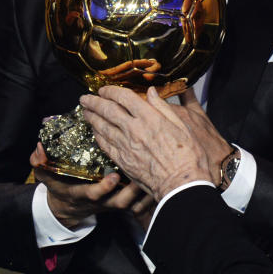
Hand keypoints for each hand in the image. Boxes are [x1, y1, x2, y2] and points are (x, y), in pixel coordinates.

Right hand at [30, 143, 153, 227]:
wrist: (69, 206)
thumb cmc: (59, 185)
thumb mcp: (46, 174)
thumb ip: (39, 162)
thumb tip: (38, 147)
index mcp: (82, 193)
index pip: (93, 194)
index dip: (104, 188)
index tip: (113, 175)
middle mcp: (101, 201)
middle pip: (120, 202)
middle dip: (131, 191)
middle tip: (142, 175)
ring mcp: (113, 203)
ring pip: (133, 205)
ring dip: (144, 193)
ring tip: (153, 174)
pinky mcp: (123, 202)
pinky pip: (140, 206)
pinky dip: (149, 196)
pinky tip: (157, 179)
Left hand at [80, 87, 224, 199]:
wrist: (181, 184)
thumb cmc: (188, 155)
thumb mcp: (181, 126)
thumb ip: (163, 108)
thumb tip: (151, 92)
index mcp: (150, 117)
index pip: (124, 97)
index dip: (111, 91)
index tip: (104, 89)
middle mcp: (134, 129)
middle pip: (108, 110)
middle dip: (94, 102)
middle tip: (84, 98)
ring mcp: (126, 145)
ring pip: (102, 127)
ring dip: (91, 117)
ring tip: (84, 111)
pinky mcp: (122, 161)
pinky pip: (105, 145)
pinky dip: (97, 135)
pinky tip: (94, 131)